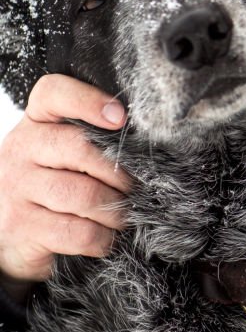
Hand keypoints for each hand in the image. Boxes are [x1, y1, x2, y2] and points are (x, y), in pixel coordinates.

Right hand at [0, 74, 131, 284]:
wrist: (11, 236)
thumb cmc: (51, 187)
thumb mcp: (62, 155)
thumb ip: (91, 140)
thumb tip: (146, 143)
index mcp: (35, 122)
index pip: (53, 93)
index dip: (88, 100)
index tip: (121, 118)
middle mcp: (20, 148)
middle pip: (80, 147)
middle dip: (119, 173)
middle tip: (135, 189)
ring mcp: (17, 187)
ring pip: (84, 194)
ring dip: (116, 211)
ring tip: (123, 217)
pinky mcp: (22, 226)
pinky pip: (78, 231)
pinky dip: (102, 238)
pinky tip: (105, 238)